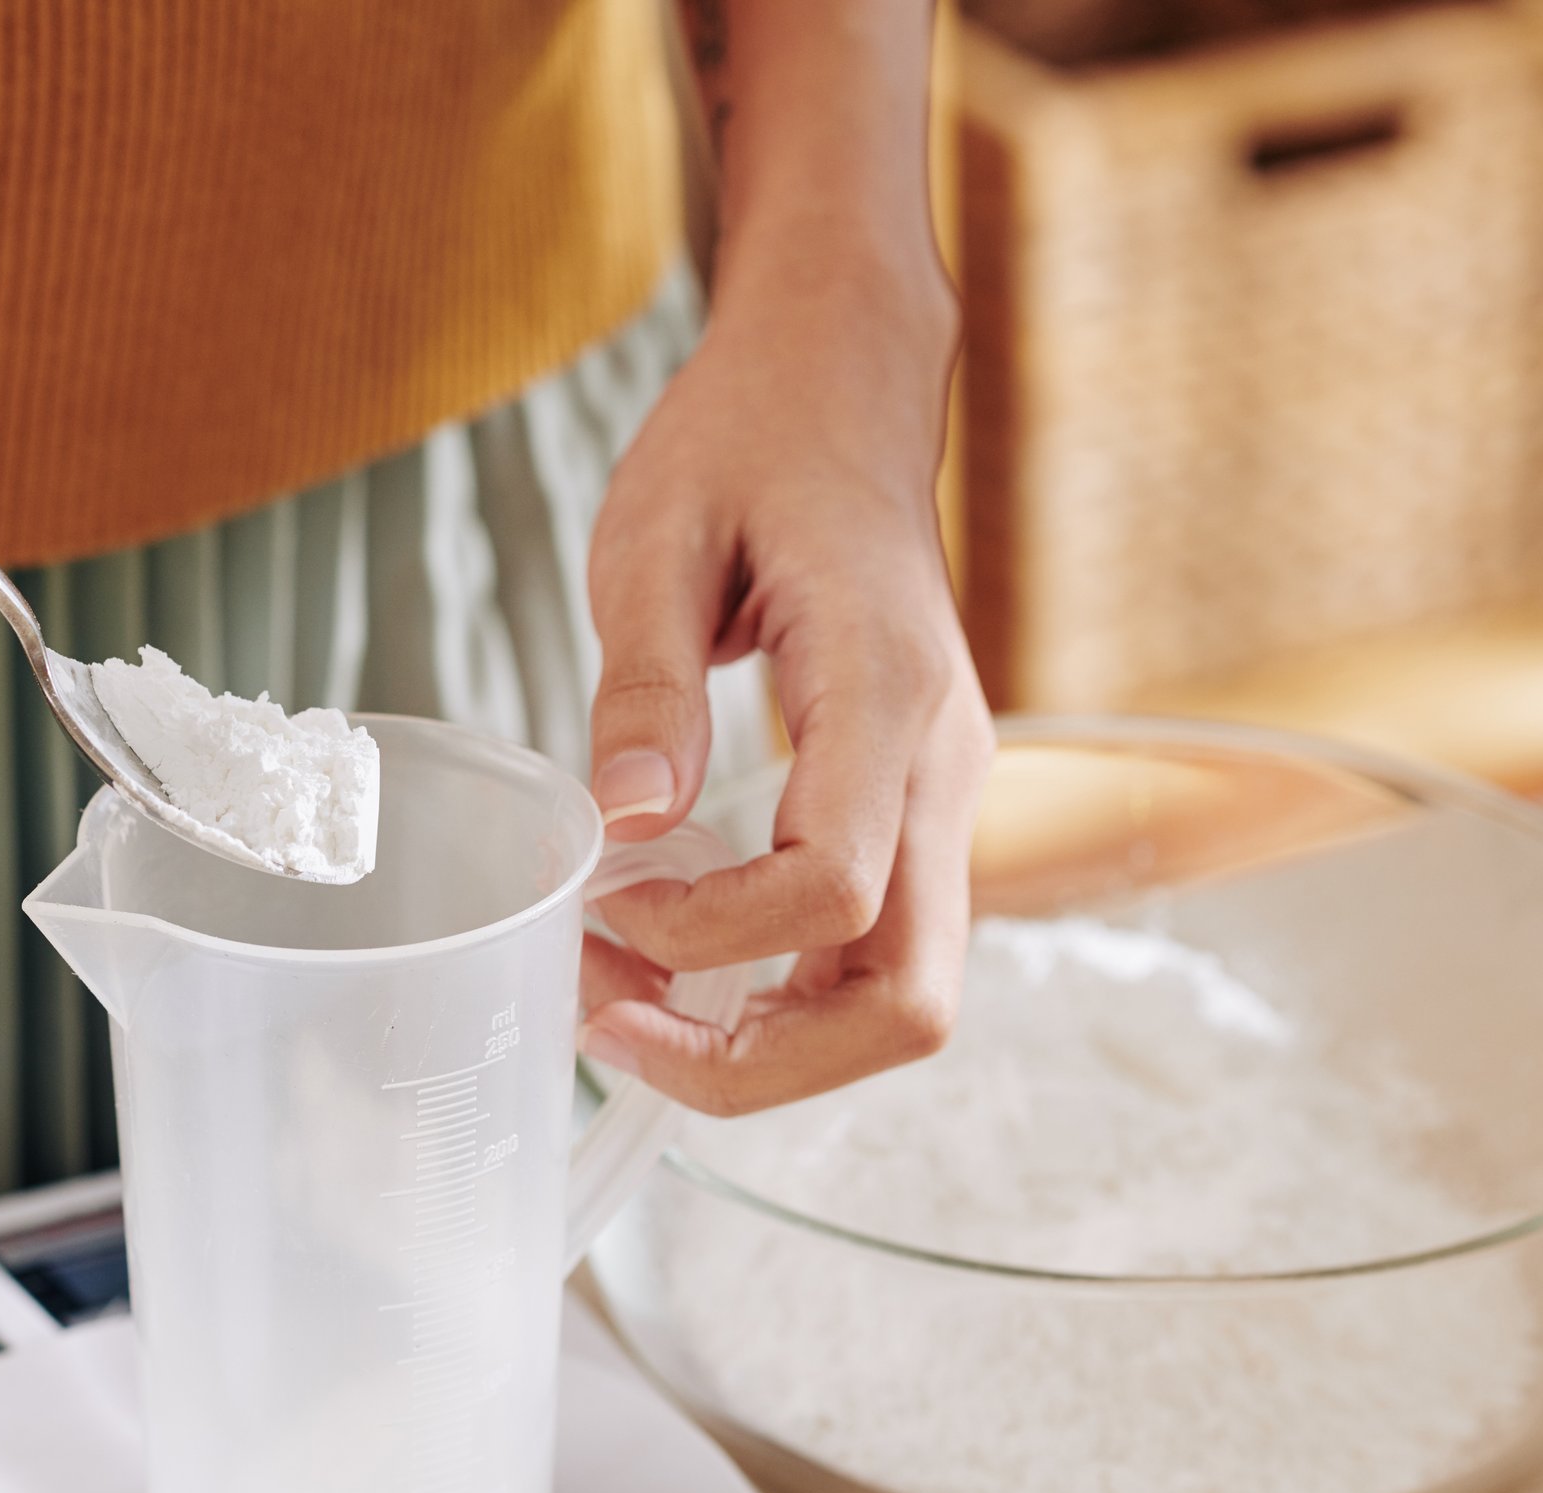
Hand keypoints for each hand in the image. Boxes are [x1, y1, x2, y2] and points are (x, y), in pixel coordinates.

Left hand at [578, 238, 993, 1116]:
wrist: (842, 381)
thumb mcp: (656, 535)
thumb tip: (627, 824)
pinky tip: (670, 958)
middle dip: (758, 1061)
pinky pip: (873, 944)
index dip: (709, 935)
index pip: (839, 888)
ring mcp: (939, 792)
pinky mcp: (909, 803)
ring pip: (900, 995)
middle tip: (610, 1024)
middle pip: (907, 1000)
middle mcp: (940, 762)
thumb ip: (646, 684)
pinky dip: (778, 987)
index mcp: (886, 687)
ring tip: (621, 999)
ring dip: (766, 1039)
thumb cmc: (750, 438)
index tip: (602, 905)